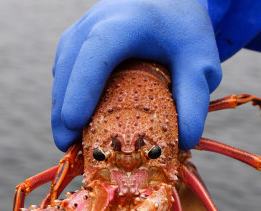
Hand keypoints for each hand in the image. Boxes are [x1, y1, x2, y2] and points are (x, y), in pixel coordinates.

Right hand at [51, 0, 221, 150]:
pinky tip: (76, 125)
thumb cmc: (185, 32)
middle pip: (70, 66)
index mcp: (127, 23)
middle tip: (66, 146)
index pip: (97, 52)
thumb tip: (185, 142)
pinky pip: (64, 70)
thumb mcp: (200, 62)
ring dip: (61, 106)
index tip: (74, 121)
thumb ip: (194, 99)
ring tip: (69, 143)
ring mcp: (81, 29)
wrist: (171, 2)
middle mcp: (96, 21)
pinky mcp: (75, 40)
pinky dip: (67, 97)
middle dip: (63, 108)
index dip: (82, 87)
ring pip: (62, 70)